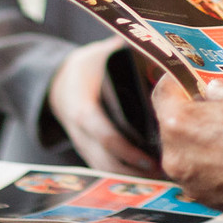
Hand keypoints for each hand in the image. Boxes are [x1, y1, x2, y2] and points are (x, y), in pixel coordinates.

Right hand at [47, 37, 158, 174]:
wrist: (57, 83)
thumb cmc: (87, 67)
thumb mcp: (100, 54)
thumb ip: (124, 50)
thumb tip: (155, 44)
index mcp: (82, 108)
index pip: (105, 135)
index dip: (128, 151)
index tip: (152, 159)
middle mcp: (80, 132)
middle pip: (107, 161)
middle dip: (135, 171)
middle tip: (166, 174)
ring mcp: (82, 145)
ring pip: (105, 169)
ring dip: (132, 177)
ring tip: (162, 178)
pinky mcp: (88, 151)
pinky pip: (105, 167)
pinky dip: (125, 174)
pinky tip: (148, 176)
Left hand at [152, 75, 222, 215]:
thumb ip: (219, 93)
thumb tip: (213, 91)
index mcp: (179, 123)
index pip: (163, 95)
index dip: (173, 83)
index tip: (181, 80)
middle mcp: (175, 154)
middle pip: (172, 128)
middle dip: (188, 118)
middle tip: (210, 111)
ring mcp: (187, 180)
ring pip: (185, 155)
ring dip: (198, 145)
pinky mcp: (203, 198)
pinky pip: (199, 176)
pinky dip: (210, 168)